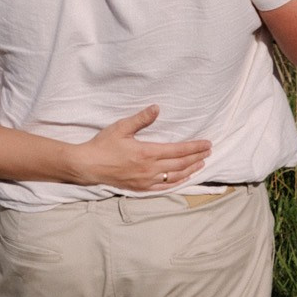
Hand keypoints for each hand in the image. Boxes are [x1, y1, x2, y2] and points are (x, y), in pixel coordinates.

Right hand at [71, 105, 210, 190]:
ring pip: (174, 177)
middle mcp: (149, 169)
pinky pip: (163, 188)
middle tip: (209, 152)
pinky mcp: (140, 188)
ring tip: (201, 164)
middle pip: (180, 165)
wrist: (88, 166)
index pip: (178, 151)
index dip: (195, 148)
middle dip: (197, 158)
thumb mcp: (122, 127)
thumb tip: (157, 108)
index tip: (207, 144)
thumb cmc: (104, 145)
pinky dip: (176, 183)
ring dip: (190, 170)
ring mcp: (145, 181)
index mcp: (147, 153)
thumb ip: (141, 119)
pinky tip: (183, 179)